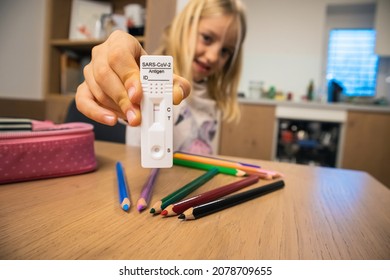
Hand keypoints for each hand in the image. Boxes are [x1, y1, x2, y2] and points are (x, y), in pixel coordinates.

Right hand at [75, 30, 190, 125]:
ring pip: (97, 90)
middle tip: (137, 116)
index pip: (120, 55)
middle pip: (105, 74)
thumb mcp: (167, 77)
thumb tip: (177, 95)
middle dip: (122, 99)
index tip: (138, 95)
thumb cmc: (150, 74)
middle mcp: (102, 53)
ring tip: (134, 119)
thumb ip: (177, 85)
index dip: (128, 76)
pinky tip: (112, 121)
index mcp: (121, 41)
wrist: (138, 79)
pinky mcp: (85, 88)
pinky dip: (96, 113)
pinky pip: (83, 101)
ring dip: (116, 108)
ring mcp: (90, 71)